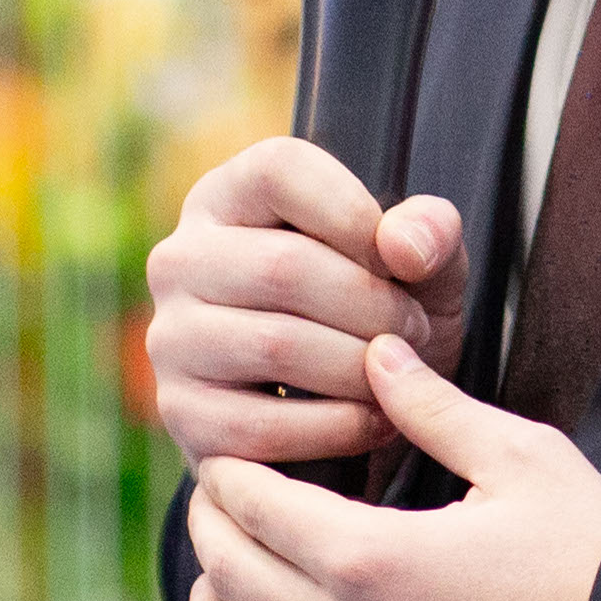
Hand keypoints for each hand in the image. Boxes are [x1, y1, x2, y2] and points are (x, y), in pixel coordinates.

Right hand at [142, 137, 466, 471]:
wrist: (344, 414)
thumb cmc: (376, 315)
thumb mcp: (420, 265)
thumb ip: (429, 233)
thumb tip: (401, 245)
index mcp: (228, 196)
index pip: (279, 171)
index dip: (355, 213)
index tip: (403, 262)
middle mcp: (181, 259)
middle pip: (283, 266)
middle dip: (372, 307)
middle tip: (415, 333)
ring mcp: (171, 337)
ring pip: (275, 346)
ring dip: (359, 370)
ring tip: (398, 377)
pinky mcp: (181, 413)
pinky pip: (263, 426)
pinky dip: (337, 429)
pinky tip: (375, 422)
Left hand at [185, 340, 600, 600]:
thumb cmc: (594, 558)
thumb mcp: (523, 460)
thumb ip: (434, 406)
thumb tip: (376, 351)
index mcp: (370, 557)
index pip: (250, 503)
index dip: (230, 468)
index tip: (233, 448)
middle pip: (229, 574)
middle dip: (210, 524)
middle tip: (219, 495)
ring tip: (220, 582)